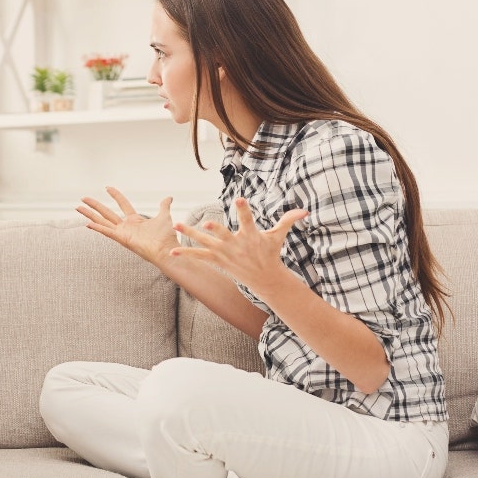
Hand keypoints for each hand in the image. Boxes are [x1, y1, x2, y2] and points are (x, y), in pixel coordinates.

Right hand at [77, 187, 179, 263]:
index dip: (115, 195)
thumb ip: (164, 206)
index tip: (107, 187)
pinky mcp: (122, 239)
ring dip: (90, 215)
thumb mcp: (164, 216)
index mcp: (135, 220)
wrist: (168, 250)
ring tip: (78, 207)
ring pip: (102, 221)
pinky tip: (87, 224)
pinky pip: (108, 232)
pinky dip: (98, 228)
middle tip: (83, 198)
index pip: (122, 204)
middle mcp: (126, 227)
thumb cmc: (166, 237)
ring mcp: (123, 233)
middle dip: (95, 205)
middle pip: (106, 213)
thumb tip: (169, 197)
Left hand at [171, 197, 308, 296]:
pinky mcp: (217, 260)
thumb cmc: (270, 253)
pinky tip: (172, 251)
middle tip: (207, 222)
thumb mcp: (278, 236)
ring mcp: (225, 253)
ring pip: (205, 242)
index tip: (240, 199)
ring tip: (177, 225)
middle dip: (216, 229)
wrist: (265, 279)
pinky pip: (200, 256)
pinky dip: (186, 254)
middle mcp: (236, 244)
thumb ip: (288, 220)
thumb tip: (305, 210)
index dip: (244, 209)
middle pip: (223, 234)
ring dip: (191, 235)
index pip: (247, 219)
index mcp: (250, 235)